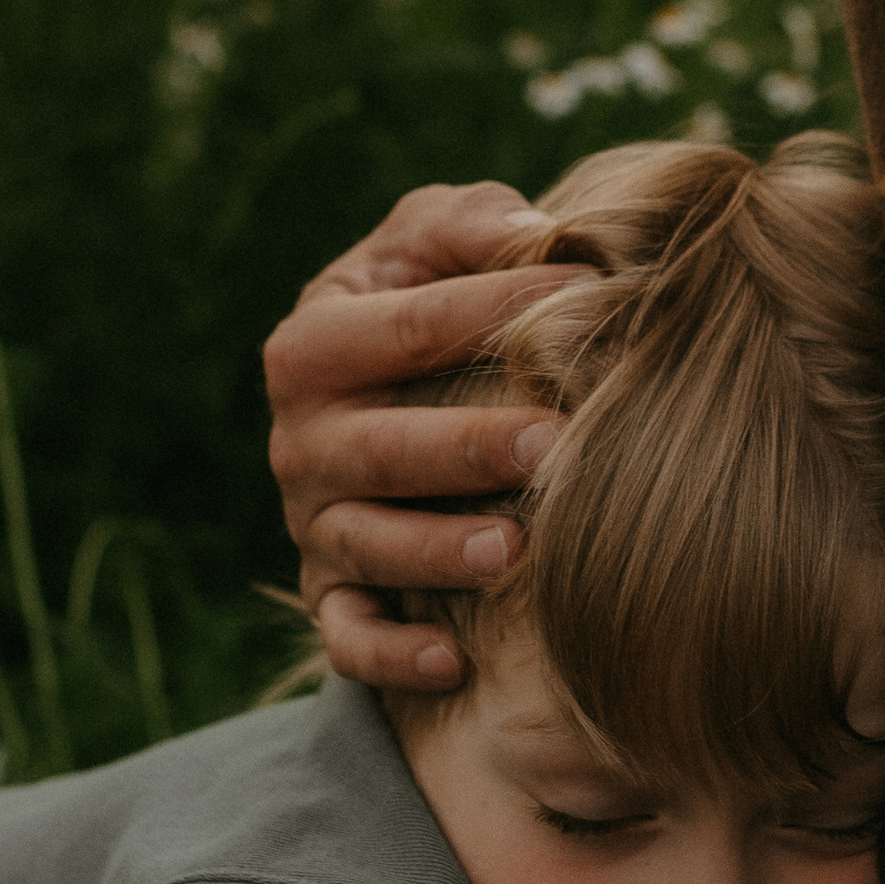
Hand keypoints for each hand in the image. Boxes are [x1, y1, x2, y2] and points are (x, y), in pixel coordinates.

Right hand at [262, 181, 595, 688]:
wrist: (377, 396)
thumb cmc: (422, 304)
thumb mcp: (428, 243)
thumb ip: (468, 223)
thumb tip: (532, 231)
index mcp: (313, 343)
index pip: (404, 325)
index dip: (492, 308)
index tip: (584, 299)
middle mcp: (300, 439)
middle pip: (381, 446)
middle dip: (466, 448)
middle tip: (554, 445)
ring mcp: (310, 522)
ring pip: (365, 544)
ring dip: (436, 552)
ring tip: (513, 551)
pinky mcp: (328, 593)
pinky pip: (347, 637)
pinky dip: (391, 656)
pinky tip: (451, 660)